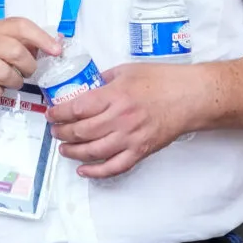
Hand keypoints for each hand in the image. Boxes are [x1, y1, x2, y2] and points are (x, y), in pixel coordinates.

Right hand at [0, 18, 59, 100]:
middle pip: (17, 52)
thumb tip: (51, 44)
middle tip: (26, 73)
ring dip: (14, 82)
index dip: (42, 37)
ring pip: (6, 73)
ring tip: (9, 82)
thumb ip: (16, 42)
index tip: (56, 50)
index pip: (21, 26)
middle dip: (28, 67)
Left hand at [46, 63, 197, 178]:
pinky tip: (83, 170)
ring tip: (64, 148)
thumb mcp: (127, 71)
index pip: (77, 108)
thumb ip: (103, 80)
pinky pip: (115, 167)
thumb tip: (85, 87)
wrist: (191, 97)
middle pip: (81, 132)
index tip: (51, 114)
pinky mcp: (141, 151)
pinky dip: (96, 172)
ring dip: (73, 152)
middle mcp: (120, 119)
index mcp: (115, 96)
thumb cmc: (162, 80)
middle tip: (55, 131)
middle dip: (62, 133)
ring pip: (93, 152)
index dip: (59, 113)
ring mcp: (131, 138)